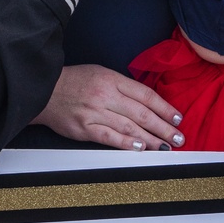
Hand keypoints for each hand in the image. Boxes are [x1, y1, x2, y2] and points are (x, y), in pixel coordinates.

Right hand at [32, 64, 184, 150]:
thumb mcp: (100, 73)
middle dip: (164, 127)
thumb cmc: (74, 81)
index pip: (145, 95)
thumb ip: (122, 86)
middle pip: (142, 114)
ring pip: (129, 128)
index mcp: (111, 79)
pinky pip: (109, 137)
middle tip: (179, 137)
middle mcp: (105, 95)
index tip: (177, 118)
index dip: (164, 108)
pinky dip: (126, 144)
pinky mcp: (84, 128)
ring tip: (166, 146)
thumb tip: (148, 103)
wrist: (44, 90)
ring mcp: (94, 112)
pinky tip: (140, 148)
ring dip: (151, 139)